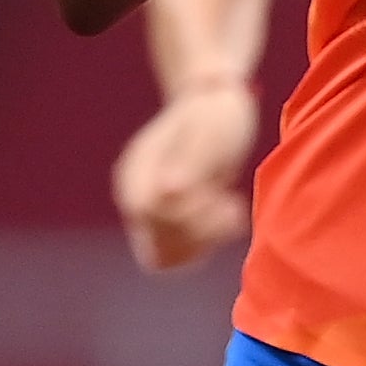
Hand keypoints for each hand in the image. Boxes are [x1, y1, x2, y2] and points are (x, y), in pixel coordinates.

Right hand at [112, 82, 258, 270]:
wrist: (216, 108)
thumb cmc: (215, 115)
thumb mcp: (210, 131)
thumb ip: (190, 161)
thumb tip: (169, 192)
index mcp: (138, 169)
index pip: (144, 213)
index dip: (180, 215)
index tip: (213, 195)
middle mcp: (137, 193)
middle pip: (153, 240)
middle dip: (198, 230)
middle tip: (227, 203)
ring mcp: (151, 210)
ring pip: (163, 256)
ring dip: (202, 243)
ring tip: (228, 210)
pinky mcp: (169, 222)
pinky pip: (176, 257)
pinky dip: (205, 247)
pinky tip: (226, 218)